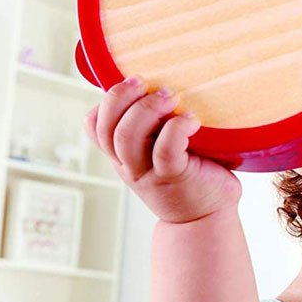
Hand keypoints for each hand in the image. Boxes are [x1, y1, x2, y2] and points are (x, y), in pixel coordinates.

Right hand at [84, 76, 241, 223]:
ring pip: (127, 138)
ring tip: (169, 95)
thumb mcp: (165, 152)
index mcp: (124, 156)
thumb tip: (166, 81)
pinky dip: (176, 128)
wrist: (206, 219)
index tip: (128, 84)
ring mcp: (149, 173)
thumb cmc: (192, 177)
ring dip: (145, 109)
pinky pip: (165, 150)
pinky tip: (192, 120)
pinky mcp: (173, 177)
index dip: (104, 103)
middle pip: (107, 128)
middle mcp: (130, 165)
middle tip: (144, 81)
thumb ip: (157, 128)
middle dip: (120, 97)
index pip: (95, 127)